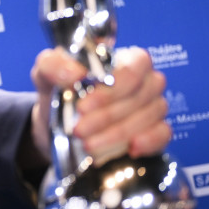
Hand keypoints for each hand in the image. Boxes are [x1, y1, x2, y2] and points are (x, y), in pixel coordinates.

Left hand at [30, 46, 171, 160]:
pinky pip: (163, 134)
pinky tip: (129, 149)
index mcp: (122, 59)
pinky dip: (148, 141)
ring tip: (88, 144)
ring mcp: (152, 105)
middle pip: (140, 95)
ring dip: (117, 133)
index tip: (83, 106)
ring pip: (149, 116)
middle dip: (107, 117)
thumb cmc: (58, 92)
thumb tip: (74, 73)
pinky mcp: (155, 130)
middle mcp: (143, 80)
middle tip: (78, 130)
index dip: (113, 87)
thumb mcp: (45, 73)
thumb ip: (53, 64)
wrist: (57, 125)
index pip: (135, 65)